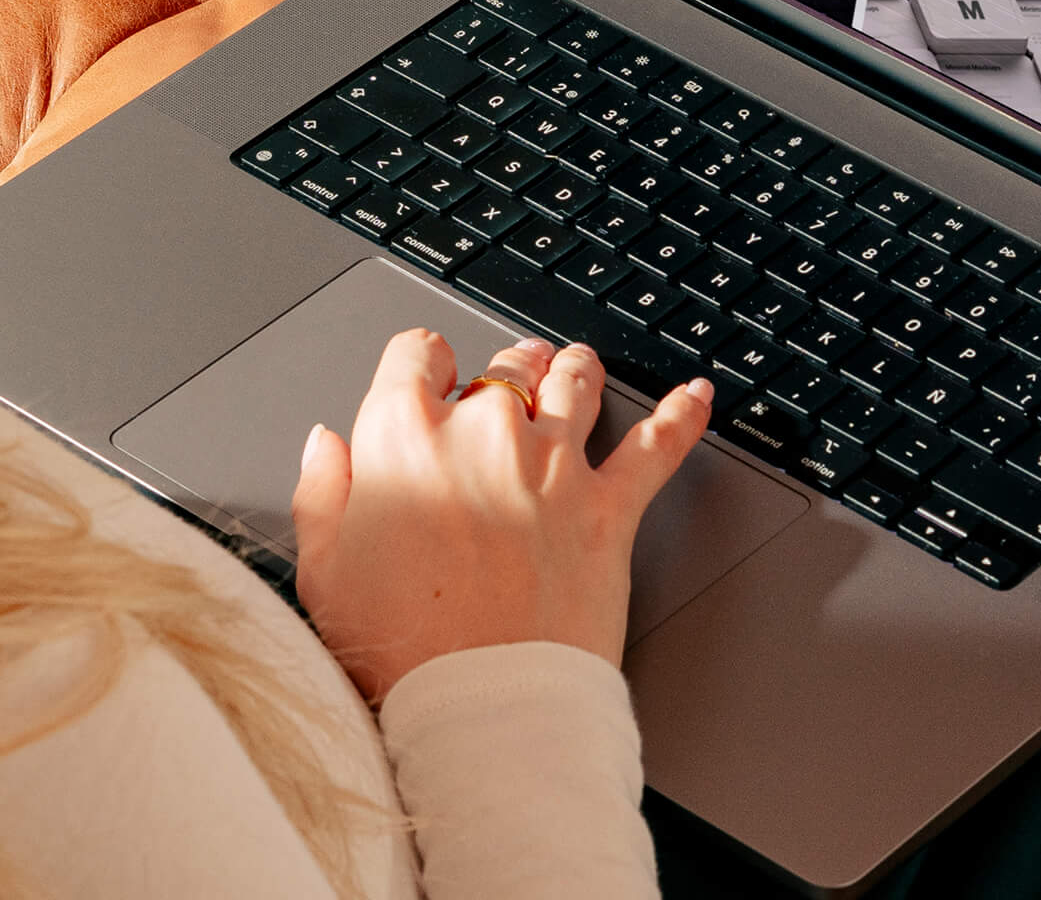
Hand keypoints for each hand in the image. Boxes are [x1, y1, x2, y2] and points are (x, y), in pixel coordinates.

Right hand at [293, 329, 711, 701]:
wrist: (478, 708)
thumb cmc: (397, 650)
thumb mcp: (324, 572)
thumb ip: (324, 492)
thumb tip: (328, 442)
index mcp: (407, 440)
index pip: (414, 355)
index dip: (420, 361)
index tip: (426, 371)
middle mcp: (487, 435)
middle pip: (502, 367)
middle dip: (501, 372)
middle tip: (504, 385)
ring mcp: (555, 465)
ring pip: (574, 380)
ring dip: (572, 370)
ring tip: (573, 369)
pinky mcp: (610, 504)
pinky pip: (658, 443)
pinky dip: (681, 413)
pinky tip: (694, 395)